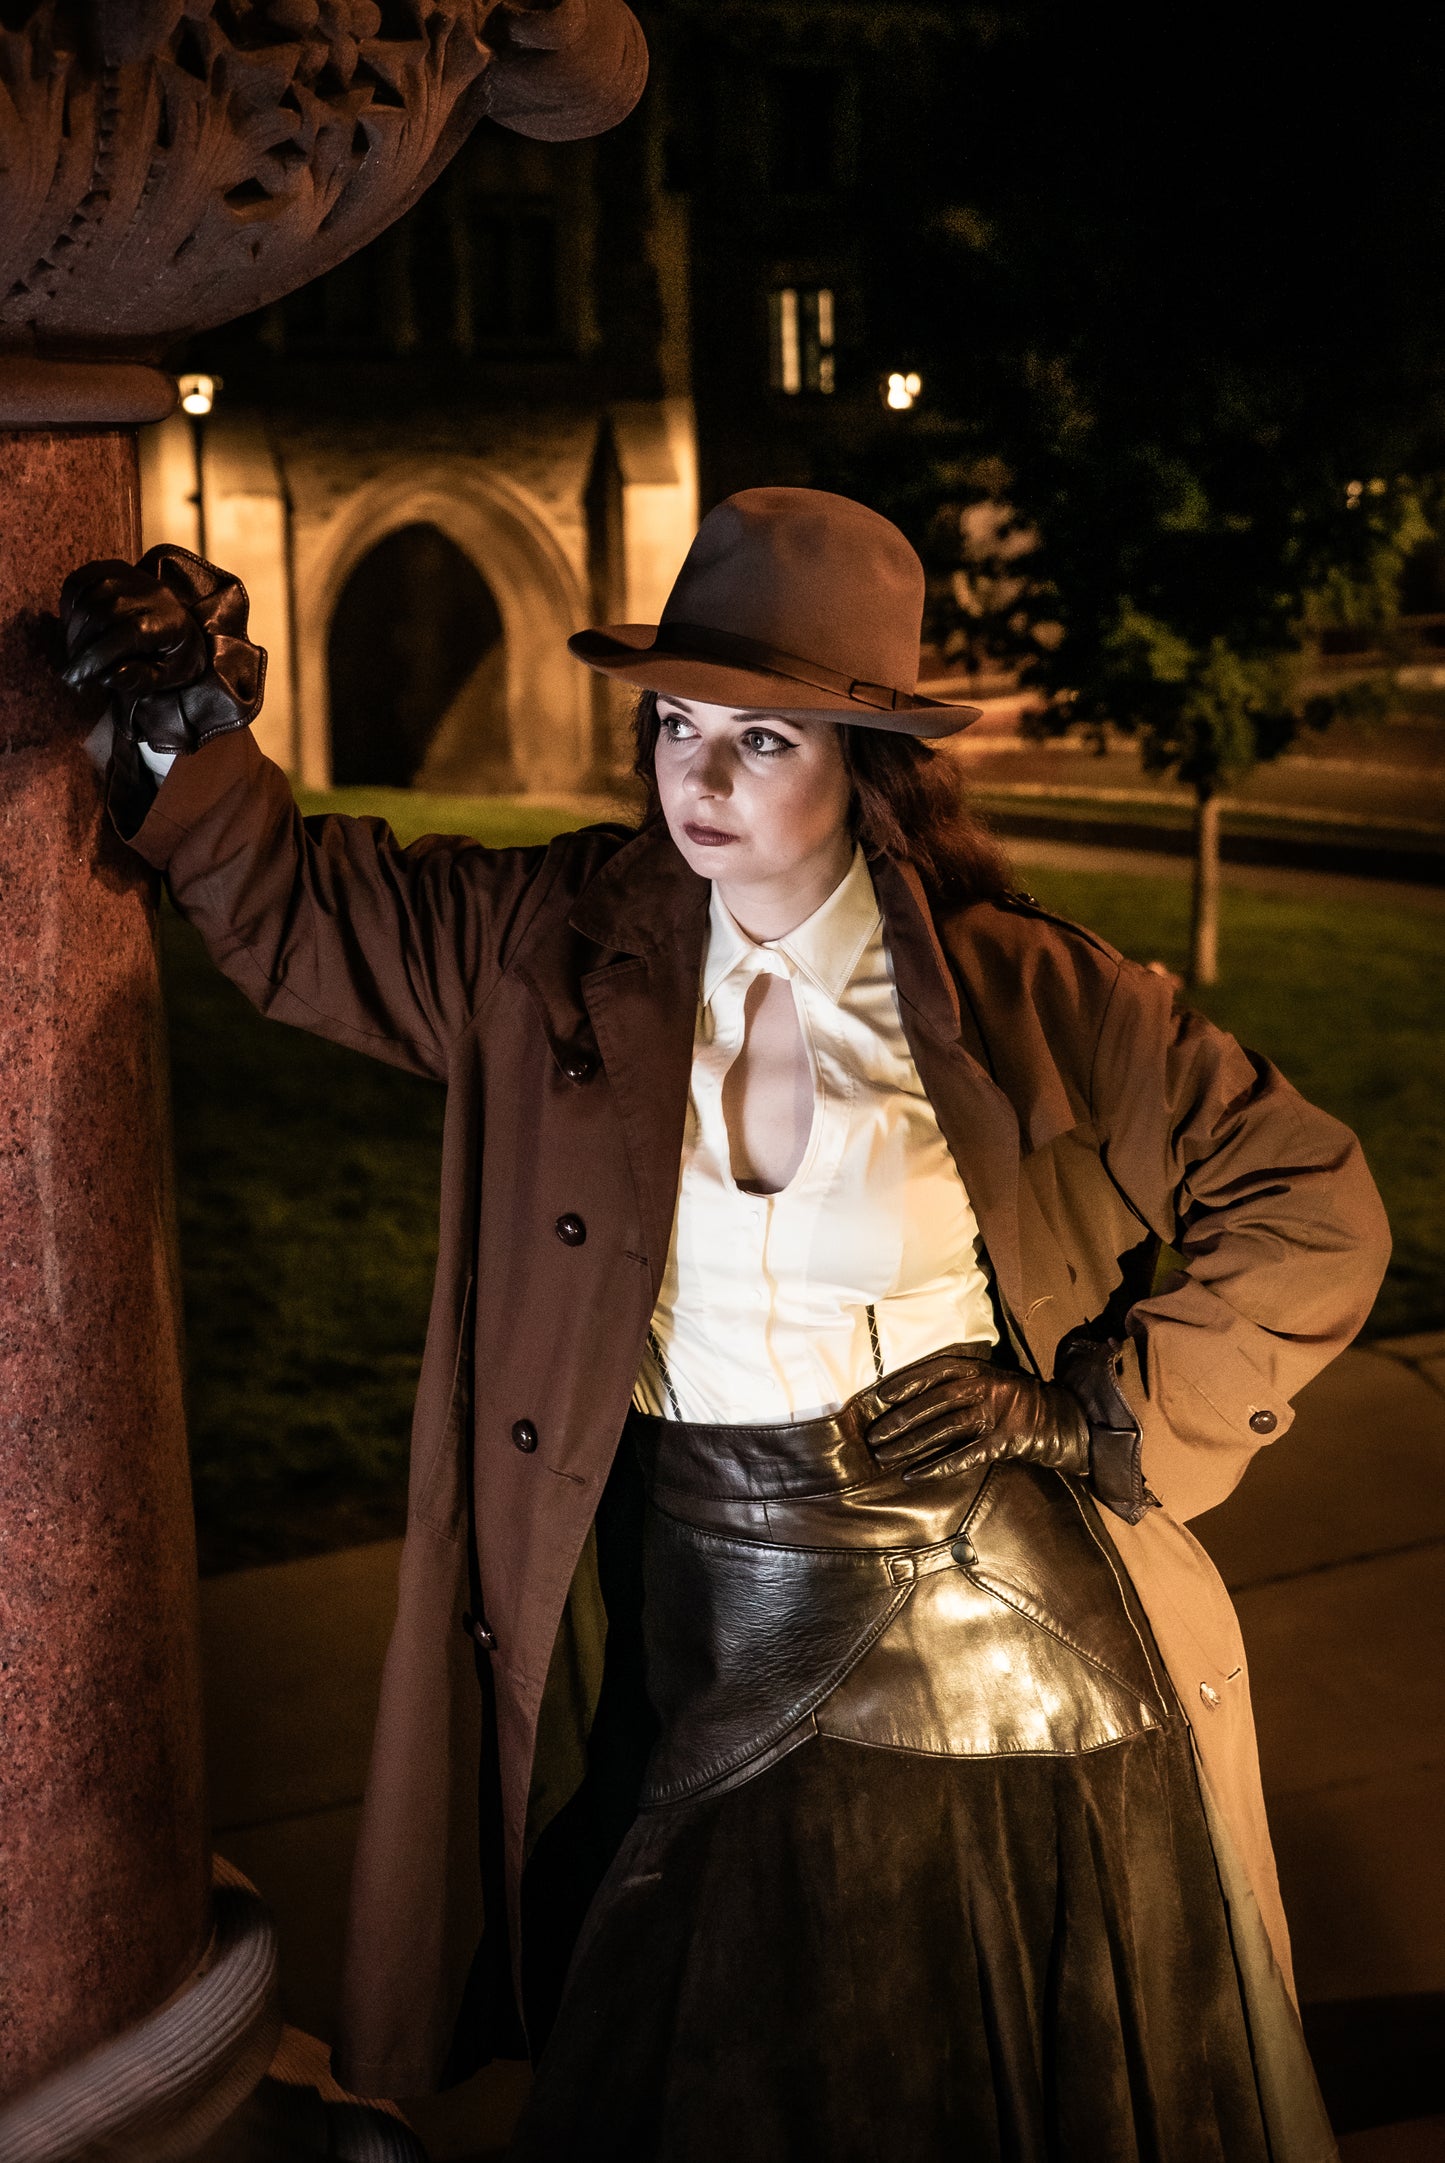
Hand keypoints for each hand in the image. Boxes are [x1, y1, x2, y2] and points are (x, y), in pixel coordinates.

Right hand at [57, 544, 264, 753]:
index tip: (76, 679)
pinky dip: (72, 602)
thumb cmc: (183, 658)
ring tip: (77, 655)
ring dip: (74, 627)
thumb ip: (144, 680)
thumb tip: (116, 676)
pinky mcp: (117, 567)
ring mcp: (134, 577)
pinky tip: (76, 626)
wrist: (191, 623)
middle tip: (72, 673)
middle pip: (100, 616)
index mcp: (169, 622)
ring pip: (90, 597)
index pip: (122, 636)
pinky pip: (83, 580)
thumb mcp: (173, 678)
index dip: (94, 660)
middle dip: (80, 647)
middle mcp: (152, 594)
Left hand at [860, 1349, 1090, 1483]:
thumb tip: (915, 1398)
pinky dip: (936, 1466)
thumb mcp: (993, 1382)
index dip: (908, 1381)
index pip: (937, 1370)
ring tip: (883, 1456)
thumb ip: (962, 1384)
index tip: (881, 1395)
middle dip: (900, 1420)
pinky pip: (964, 1456)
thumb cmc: (1020, 1403)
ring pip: (943, 1428)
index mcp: (981, 1370)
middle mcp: (986, 1388)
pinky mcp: (1004, 1442)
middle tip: (873, 1436)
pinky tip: (912, 1476)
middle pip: (935, 1402)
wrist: (1064, 1421)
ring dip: (910, 1444)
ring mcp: (996, 1414)